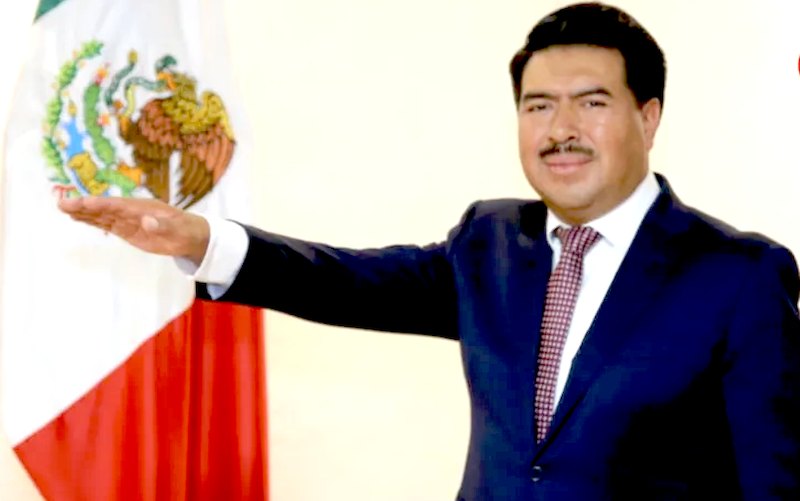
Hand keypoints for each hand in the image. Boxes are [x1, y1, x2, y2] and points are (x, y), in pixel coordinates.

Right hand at [58, 196, 209, 265]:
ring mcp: (128, 220)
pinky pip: (107, 224)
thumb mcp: (178, 230)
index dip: (101, 204)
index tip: (84, 203)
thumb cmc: (186, 230)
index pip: (118, 205)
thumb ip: (163, 226)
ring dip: (84, 213)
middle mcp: (132, 211)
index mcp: (144, 207)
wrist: (190, 236)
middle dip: (85, 206)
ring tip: (63, 209)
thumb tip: (147, 222)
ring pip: (103, 215)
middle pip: (105, 208)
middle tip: (62, 204)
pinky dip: (92, 221)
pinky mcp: (127, 230)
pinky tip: (78, 218)